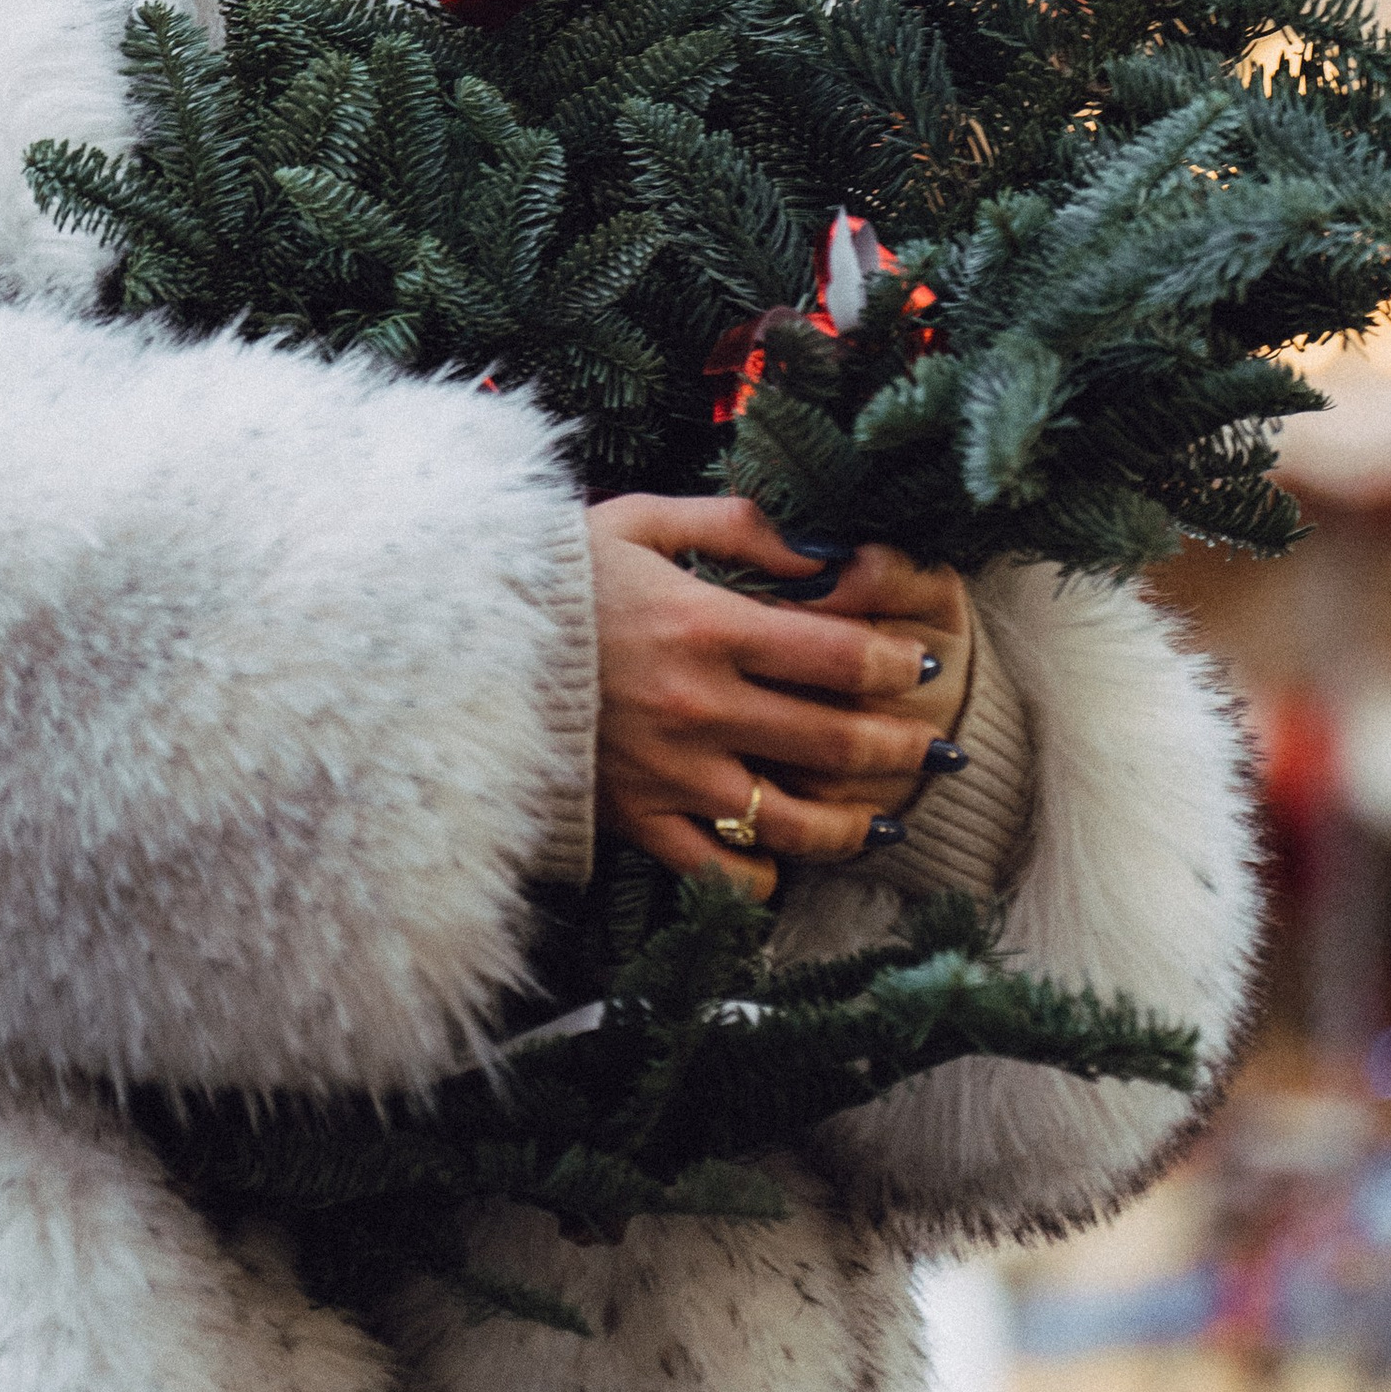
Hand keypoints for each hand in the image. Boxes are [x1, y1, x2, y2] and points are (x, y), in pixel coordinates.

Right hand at [585, 494, 964, 897]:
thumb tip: (825, 547)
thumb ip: (739, 524)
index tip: (921, 665)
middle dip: (902, 745)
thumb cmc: (555, 572)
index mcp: (706, 625)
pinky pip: (718, 868)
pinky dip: (761, 871)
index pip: (838, 655)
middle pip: (834, 739)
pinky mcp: (636, 819)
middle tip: (935, 745)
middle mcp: (699, 706)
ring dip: (855, 824)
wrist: (455, 640)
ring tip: (886, 819)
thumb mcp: (641, 520)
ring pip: (792, 820)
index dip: (896, 663)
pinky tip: (781, 856)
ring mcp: (670, 772)